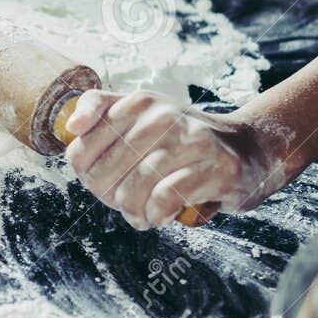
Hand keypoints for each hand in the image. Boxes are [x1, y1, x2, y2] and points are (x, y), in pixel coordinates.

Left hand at [63, 90, 299, 228]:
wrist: (247, 151)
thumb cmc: (184, 141)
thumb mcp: (141, 117)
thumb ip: (100, 112)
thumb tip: (71, 127)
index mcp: (139, 102)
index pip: (80, 149)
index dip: (86, 176)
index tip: (106, 179)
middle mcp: (163, 115)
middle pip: (102, 176)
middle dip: (109, 199)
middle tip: (127, 201)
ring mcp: (190, 140)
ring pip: (131, 191)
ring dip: (134, 212)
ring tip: (144, 213)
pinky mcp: (214, 169)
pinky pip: (163, 200)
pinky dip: (157, 215)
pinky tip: (163, 214)